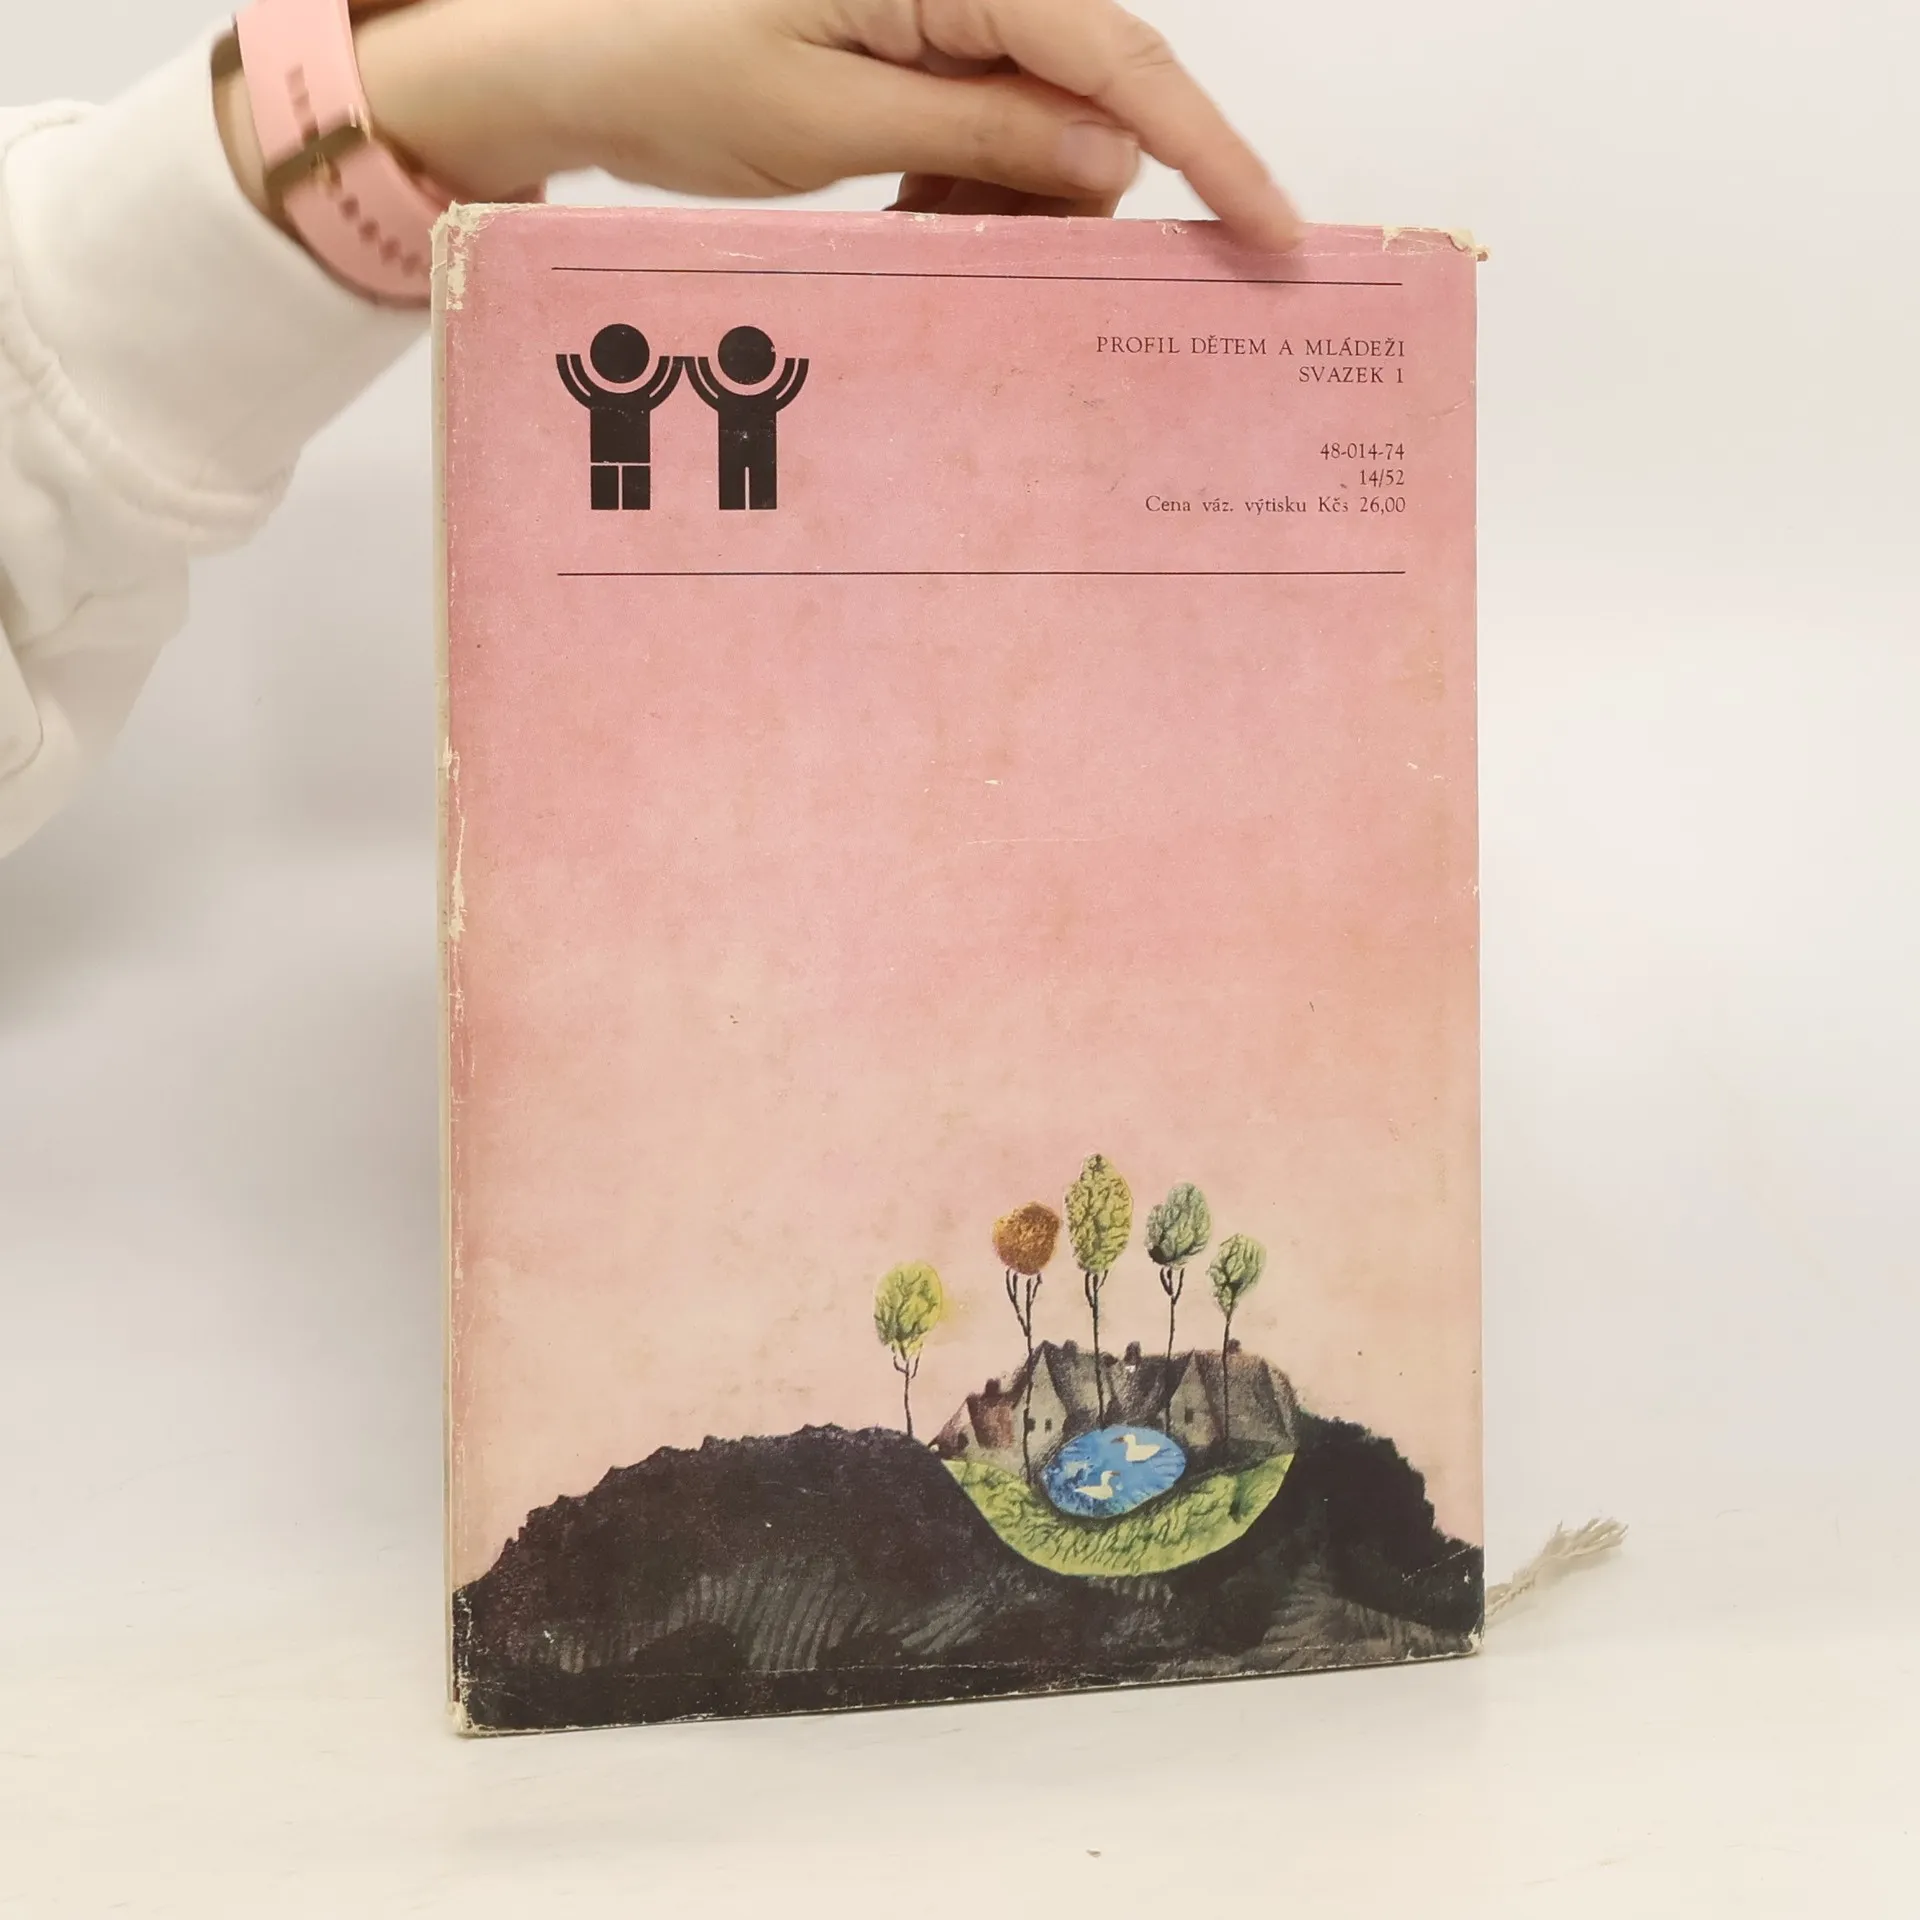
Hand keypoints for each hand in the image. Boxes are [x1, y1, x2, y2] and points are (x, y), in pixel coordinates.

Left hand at [342, 0, 1299, 247]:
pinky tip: (924, 227)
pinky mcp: (900, 39)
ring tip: (949, 250)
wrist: (551, 58)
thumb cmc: (658, 72)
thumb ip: (982, 135)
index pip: (1108, 52)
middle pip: (1089, 74)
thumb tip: (1113, 162)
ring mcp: (925, 4)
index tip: (1272, 227)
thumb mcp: (827, 122)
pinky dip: (969, 187)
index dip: (1205, 143)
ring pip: (1036, 109)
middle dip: (1103, 183)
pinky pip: (976, 118)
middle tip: (1108, 285)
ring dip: (1022, 198)